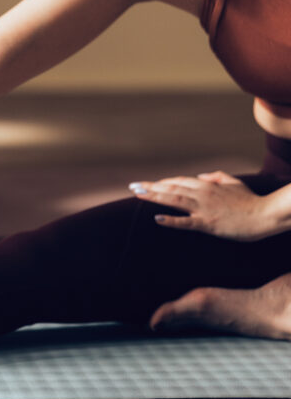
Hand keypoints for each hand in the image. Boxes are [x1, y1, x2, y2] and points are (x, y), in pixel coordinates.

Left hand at [129, 171, 275, 241]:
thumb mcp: (235, 182)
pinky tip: (156, 218)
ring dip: (154, 197)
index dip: (162, 182)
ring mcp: (204, 208)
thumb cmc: (251, 200)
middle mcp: (203, 194)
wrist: (266, 215)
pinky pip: (186, 221)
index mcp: (207, 185)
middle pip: (171, 188)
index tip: (148, 184)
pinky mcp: (208, 223)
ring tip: (137, 195)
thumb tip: (202, 176)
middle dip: (150, 187)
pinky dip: (170, 220)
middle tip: (132, 186)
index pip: (179, 181)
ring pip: (174, 200)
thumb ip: (217, 176)